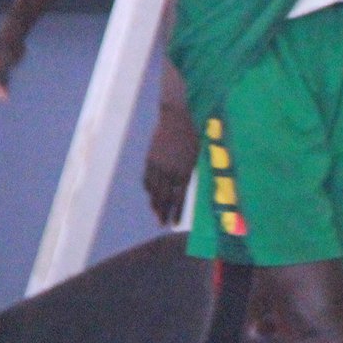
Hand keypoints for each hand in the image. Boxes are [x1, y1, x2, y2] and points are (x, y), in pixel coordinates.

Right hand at [143, 101, 197, 225]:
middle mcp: (169, 171)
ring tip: (156, 213)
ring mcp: (157, 165)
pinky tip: (151, 195)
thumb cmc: (194, 136)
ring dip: (154, 203)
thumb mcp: (195, 157)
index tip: (174, 224)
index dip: (176, 212)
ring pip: (153, 190)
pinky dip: (149, 188)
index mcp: (184, 172)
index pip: (178, 198)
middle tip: (162, 224)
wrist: (178, 117)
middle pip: (164, 197)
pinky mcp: (150, 159)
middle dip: (163, 212)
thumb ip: (188, 173)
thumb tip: (181, 188)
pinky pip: (147, 178)